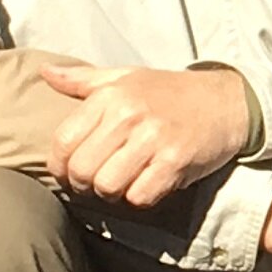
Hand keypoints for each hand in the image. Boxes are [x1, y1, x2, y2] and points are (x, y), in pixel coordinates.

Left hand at [41, 59, 253, 208]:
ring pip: (108, 186)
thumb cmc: (171, 92)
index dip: (60, 166)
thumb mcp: (126, 77)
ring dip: (111, 194)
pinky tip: (146, 186)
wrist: (226, 101)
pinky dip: (139, 198)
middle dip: (84, 185)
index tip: (70, 173)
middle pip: (82, 170)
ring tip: (122, 185)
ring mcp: (153, 139)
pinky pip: (140, 196)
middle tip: (97, 184)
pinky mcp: (175, 161)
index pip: (63, 142)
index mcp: (111, 96)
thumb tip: (45, 73)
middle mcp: (128, 116)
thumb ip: (83, 79)